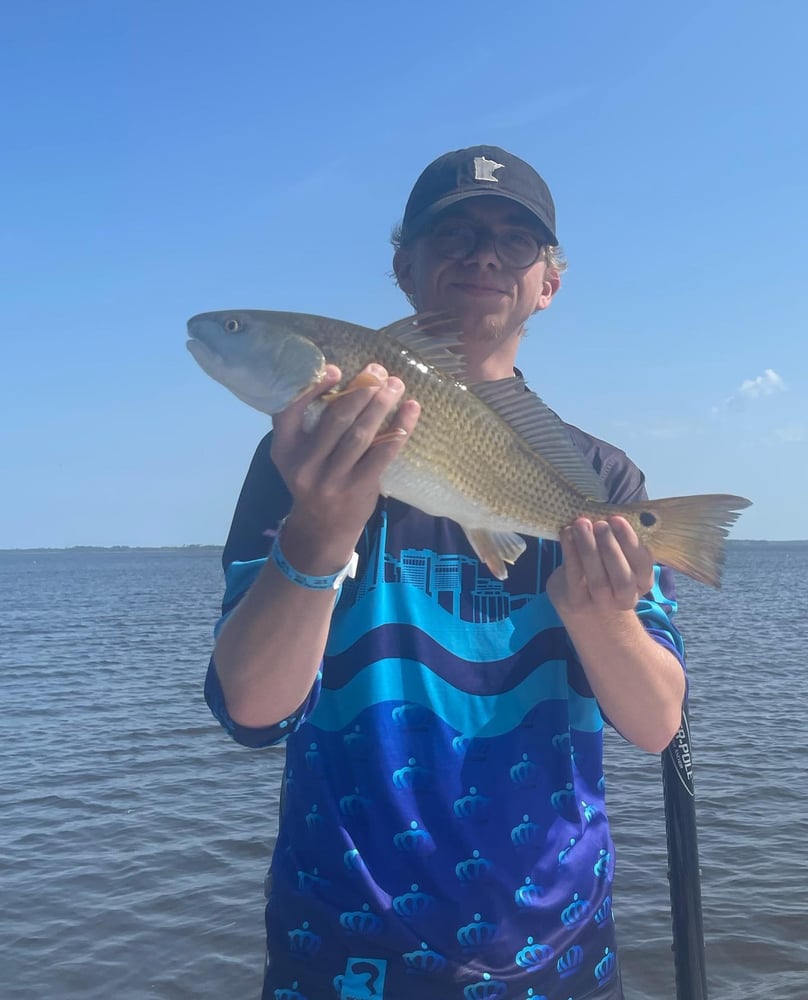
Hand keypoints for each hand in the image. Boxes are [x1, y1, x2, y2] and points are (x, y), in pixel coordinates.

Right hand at [270, 363, 419, 565]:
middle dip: (361, 390)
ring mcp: (332, 478)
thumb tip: (340, 378)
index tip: (337, 369)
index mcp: (285, 448)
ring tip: (396, 385)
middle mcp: (305, 464)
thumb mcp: (295, 455)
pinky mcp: (358, 488)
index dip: (313, 387)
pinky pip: (382, 454)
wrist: (322, 528)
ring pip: (360, 434)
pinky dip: (399, 430)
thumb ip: (306, 424)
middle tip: (379, 371)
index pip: (291, 410)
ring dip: (381, 406)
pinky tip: (410, 412)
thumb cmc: (313, 478)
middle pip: (336, 419)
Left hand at [547, 516, 654, 617]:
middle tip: (600, 524)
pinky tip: (566, 534)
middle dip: (611, 548)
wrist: (586, 612)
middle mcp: (626, 598)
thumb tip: (603, 513)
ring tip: (581, 525)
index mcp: (642, 583)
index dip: (631, 543)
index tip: (617, 519)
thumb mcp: (617, 561)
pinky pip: (574, 579)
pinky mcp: (576, 604)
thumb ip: (616, 543)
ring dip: (588, 549)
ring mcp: (601, 604)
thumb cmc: (605, 575)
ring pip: (597, 580)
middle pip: (622, 577)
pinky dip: (570, 554)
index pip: (643, 565)